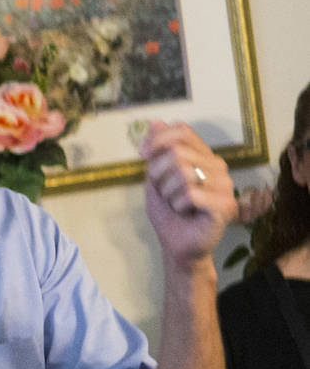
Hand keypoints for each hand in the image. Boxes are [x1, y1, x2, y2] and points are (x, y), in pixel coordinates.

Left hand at [139, 121, 235, 266]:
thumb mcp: (155, 179)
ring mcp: (226, 185)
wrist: (177, 247)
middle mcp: (218, 166)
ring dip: (168, 192)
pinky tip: (186, 212)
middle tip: (164, 193)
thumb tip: (156, 121)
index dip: (158, 139)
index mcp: (203, 156)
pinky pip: (190, 194)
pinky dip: (178, 205)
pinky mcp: (225, 205)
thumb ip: (157, 152)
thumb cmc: (169, 213)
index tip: (142, 156)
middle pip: (178, 152)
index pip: (183, 131)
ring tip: (177, 204)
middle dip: (158, 175)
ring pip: (183, 173)